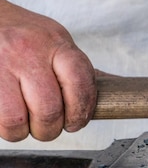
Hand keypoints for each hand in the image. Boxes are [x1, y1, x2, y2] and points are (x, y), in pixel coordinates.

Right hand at [0, 0, 95, 140]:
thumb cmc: (22, 35)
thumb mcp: (55, 41)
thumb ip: (77, 68)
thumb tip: (117, 88)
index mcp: (56, 43)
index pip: (80, 81)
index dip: (81, 110)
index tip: (76, 121)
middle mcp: (29, 52)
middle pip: (50, 108)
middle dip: (51, 129)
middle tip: (48, 127)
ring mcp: (2, 65)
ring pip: (18, 119)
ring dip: (24, 131)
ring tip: (25, 124)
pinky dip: (4, 128)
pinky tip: (7, 118)